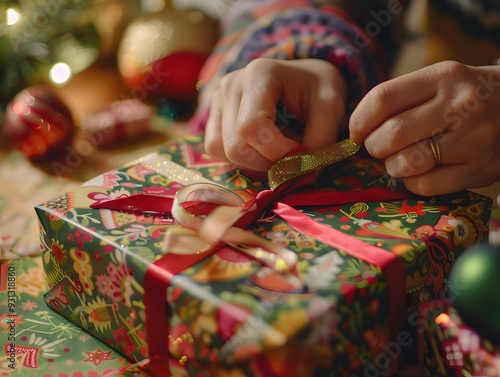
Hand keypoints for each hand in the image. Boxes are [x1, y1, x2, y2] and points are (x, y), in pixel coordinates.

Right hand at [205, 58, 347, 170]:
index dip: (276, 151)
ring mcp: (218, 100)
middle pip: (235, 146)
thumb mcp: (331, 109)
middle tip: (292, 155)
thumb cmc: (318, 91)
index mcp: (259, 74)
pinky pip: (217, 150)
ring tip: (277, 148)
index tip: (302, 153)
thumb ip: (319, 141)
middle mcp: (231, 84)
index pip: (252, 127)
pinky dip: (241, 159)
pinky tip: (261, 148)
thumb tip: (297, 172)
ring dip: (254, 163)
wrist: (305, 80)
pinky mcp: (214, 116)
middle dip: (266, 162)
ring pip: (223, 152)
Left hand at [349, 61, 499, 195]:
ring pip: (406, 163)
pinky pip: (426, 185)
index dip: (359, 120)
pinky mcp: (480, 170)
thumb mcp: (440, 81)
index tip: (356, 131)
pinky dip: (411, 182)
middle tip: (378, 146)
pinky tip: (418, 172)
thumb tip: (356, 129)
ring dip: (391, 166)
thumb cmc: (467, 96)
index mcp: (443, 77)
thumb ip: (402, 99)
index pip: (383, 98)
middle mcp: (460, 106)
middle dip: (373, 146)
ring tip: (399, 159)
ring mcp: (473, 140)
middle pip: (391, 134)